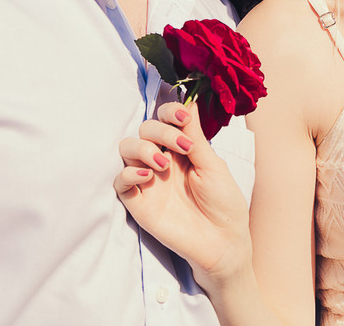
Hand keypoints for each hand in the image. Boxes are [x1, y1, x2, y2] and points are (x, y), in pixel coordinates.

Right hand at [115, 102, 251, 288]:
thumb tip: (190, 102)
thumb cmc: (223, 203)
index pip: (165, 119)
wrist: (222, 241)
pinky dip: (128, 173)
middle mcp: (162, 160)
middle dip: (159, 130)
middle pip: (144, 130)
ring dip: (142, 148)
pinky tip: (148, 176)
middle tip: (182, 147)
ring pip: (127, 149)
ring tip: (163, 164)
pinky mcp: (138, 202)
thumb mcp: (212, 165)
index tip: (183, 117)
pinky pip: (120, 181)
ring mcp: (148, 180)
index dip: (169, 112)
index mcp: (182, 149)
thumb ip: (195, 137)